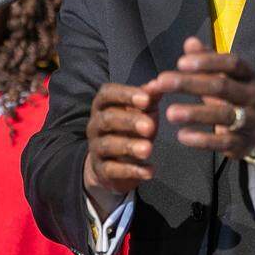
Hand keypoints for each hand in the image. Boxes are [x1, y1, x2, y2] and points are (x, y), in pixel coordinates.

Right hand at [83, 83, 160, 217]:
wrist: (112, 164)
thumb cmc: (130, 129)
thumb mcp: (142, 111)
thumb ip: (150, 97)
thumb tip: (158, 83)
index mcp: (103, 105)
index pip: (107, 94)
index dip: (126, 95)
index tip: (146, 99)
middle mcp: (95, 124)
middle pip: (108, 119)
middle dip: (129, 121)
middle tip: (150, 126)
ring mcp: (96, 148)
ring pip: (108, 145)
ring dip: (129, 146)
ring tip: (149, 149)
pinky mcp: (101, 170)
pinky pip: (113, 170)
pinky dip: (132, 170)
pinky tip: (150, 171)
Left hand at [145, 37, 254, 159]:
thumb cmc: (234, 96)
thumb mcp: (224, 76)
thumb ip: (207, 60)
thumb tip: (189, 42)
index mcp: (248, 75)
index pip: (231, 63)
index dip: (207, 61)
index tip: (180, 62)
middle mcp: (252, 96)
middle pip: (222, 87)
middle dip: (190, 84)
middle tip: (162, 81)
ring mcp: (250, 121)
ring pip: (224, 115)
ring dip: (195, 113)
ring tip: (170, 113)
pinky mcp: (243, 144)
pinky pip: (222, 142)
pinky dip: (202, 140)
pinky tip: (181, 135)